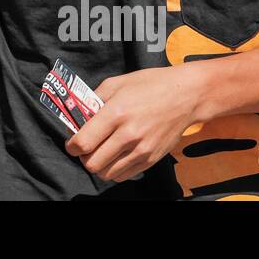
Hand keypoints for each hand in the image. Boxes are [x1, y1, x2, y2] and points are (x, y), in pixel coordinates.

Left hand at [65, 64, 207, 183]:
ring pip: (106, 173)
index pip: (83, 142)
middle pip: (92, 163)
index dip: (71, 146)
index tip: (72, 142)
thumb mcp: (117, 83)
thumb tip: (78, 114)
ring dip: (98, 165)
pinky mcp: (151, 159)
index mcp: (116, 113)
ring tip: (101, 151)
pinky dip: (114, 169)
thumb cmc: (150, 85)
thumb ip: (94, 99)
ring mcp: (142, 150)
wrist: (186, 96)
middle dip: (83, 157)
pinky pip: (124, 175)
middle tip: (85, 147)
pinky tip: (116, 156)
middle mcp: (128, 135)